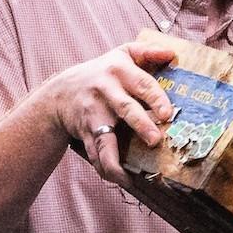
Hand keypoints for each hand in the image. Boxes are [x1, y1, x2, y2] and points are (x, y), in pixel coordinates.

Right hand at [43, 39, 177, 183]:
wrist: (61, 92)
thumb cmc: (103, 73)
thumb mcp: (122, 54)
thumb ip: (147, 52)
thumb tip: (172, 53)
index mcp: (119, 72)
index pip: (141, 84)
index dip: (155, 98)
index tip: (168, 113)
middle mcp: (106, 93)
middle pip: (125, 110)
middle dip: (140, 125)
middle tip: (155, 140)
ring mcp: (94, 116)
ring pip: (105, 139)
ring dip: (115, 158)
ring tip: (127, 176)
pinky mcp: (86, 134)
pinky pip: (95, 154)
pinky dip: (106, 168)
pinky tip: (120, 181)